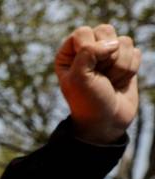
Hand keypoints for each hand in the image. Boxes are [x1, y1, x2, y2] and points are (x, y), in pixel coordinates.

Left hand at [55, 25, 140, 144]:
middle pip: (105, 31)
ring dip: (120, 65)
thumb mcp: (79, 77)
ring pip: (124, 41)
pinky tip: (121, 82)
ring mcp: (109, 55)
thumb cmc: (88, 101)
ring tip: (110, 81)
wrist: (106, 121)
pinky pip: (136, 52)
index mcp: (69, 53)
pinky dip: (130, 69)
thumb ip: (88, 52)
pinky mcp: (126, 60)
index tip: (88, 69)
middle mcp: (88, 50)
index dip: (90, 48)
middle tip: (100, 76)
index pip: (83, 32)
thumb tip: (113, 42)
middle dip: (108, 56)